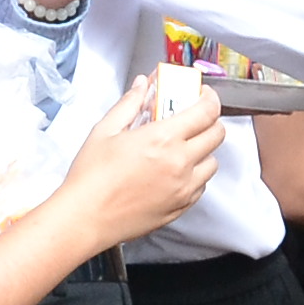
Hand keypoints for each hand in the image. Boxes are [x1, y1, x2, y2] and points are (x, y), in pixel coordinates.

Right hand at [63, 73, 222, 245]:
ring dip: (204, 150)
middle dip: (210, 121)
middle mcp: (180, 163)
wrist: (86, 217)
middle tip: (194, 118)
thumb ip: (129, 104)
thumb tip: (142, 87)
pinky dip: (196, 175)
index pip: (206, 111)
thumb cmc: (91, 178)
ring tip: (183, 147)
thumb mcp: (105, 130)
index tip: (203, 95)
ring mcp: (183, 187)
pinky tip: (175, 172)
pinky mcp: (180, 207)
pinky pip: (201, 186)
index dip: (210, 98)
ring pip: (213, 162)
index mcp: (163, 139)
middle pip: (217, 135)